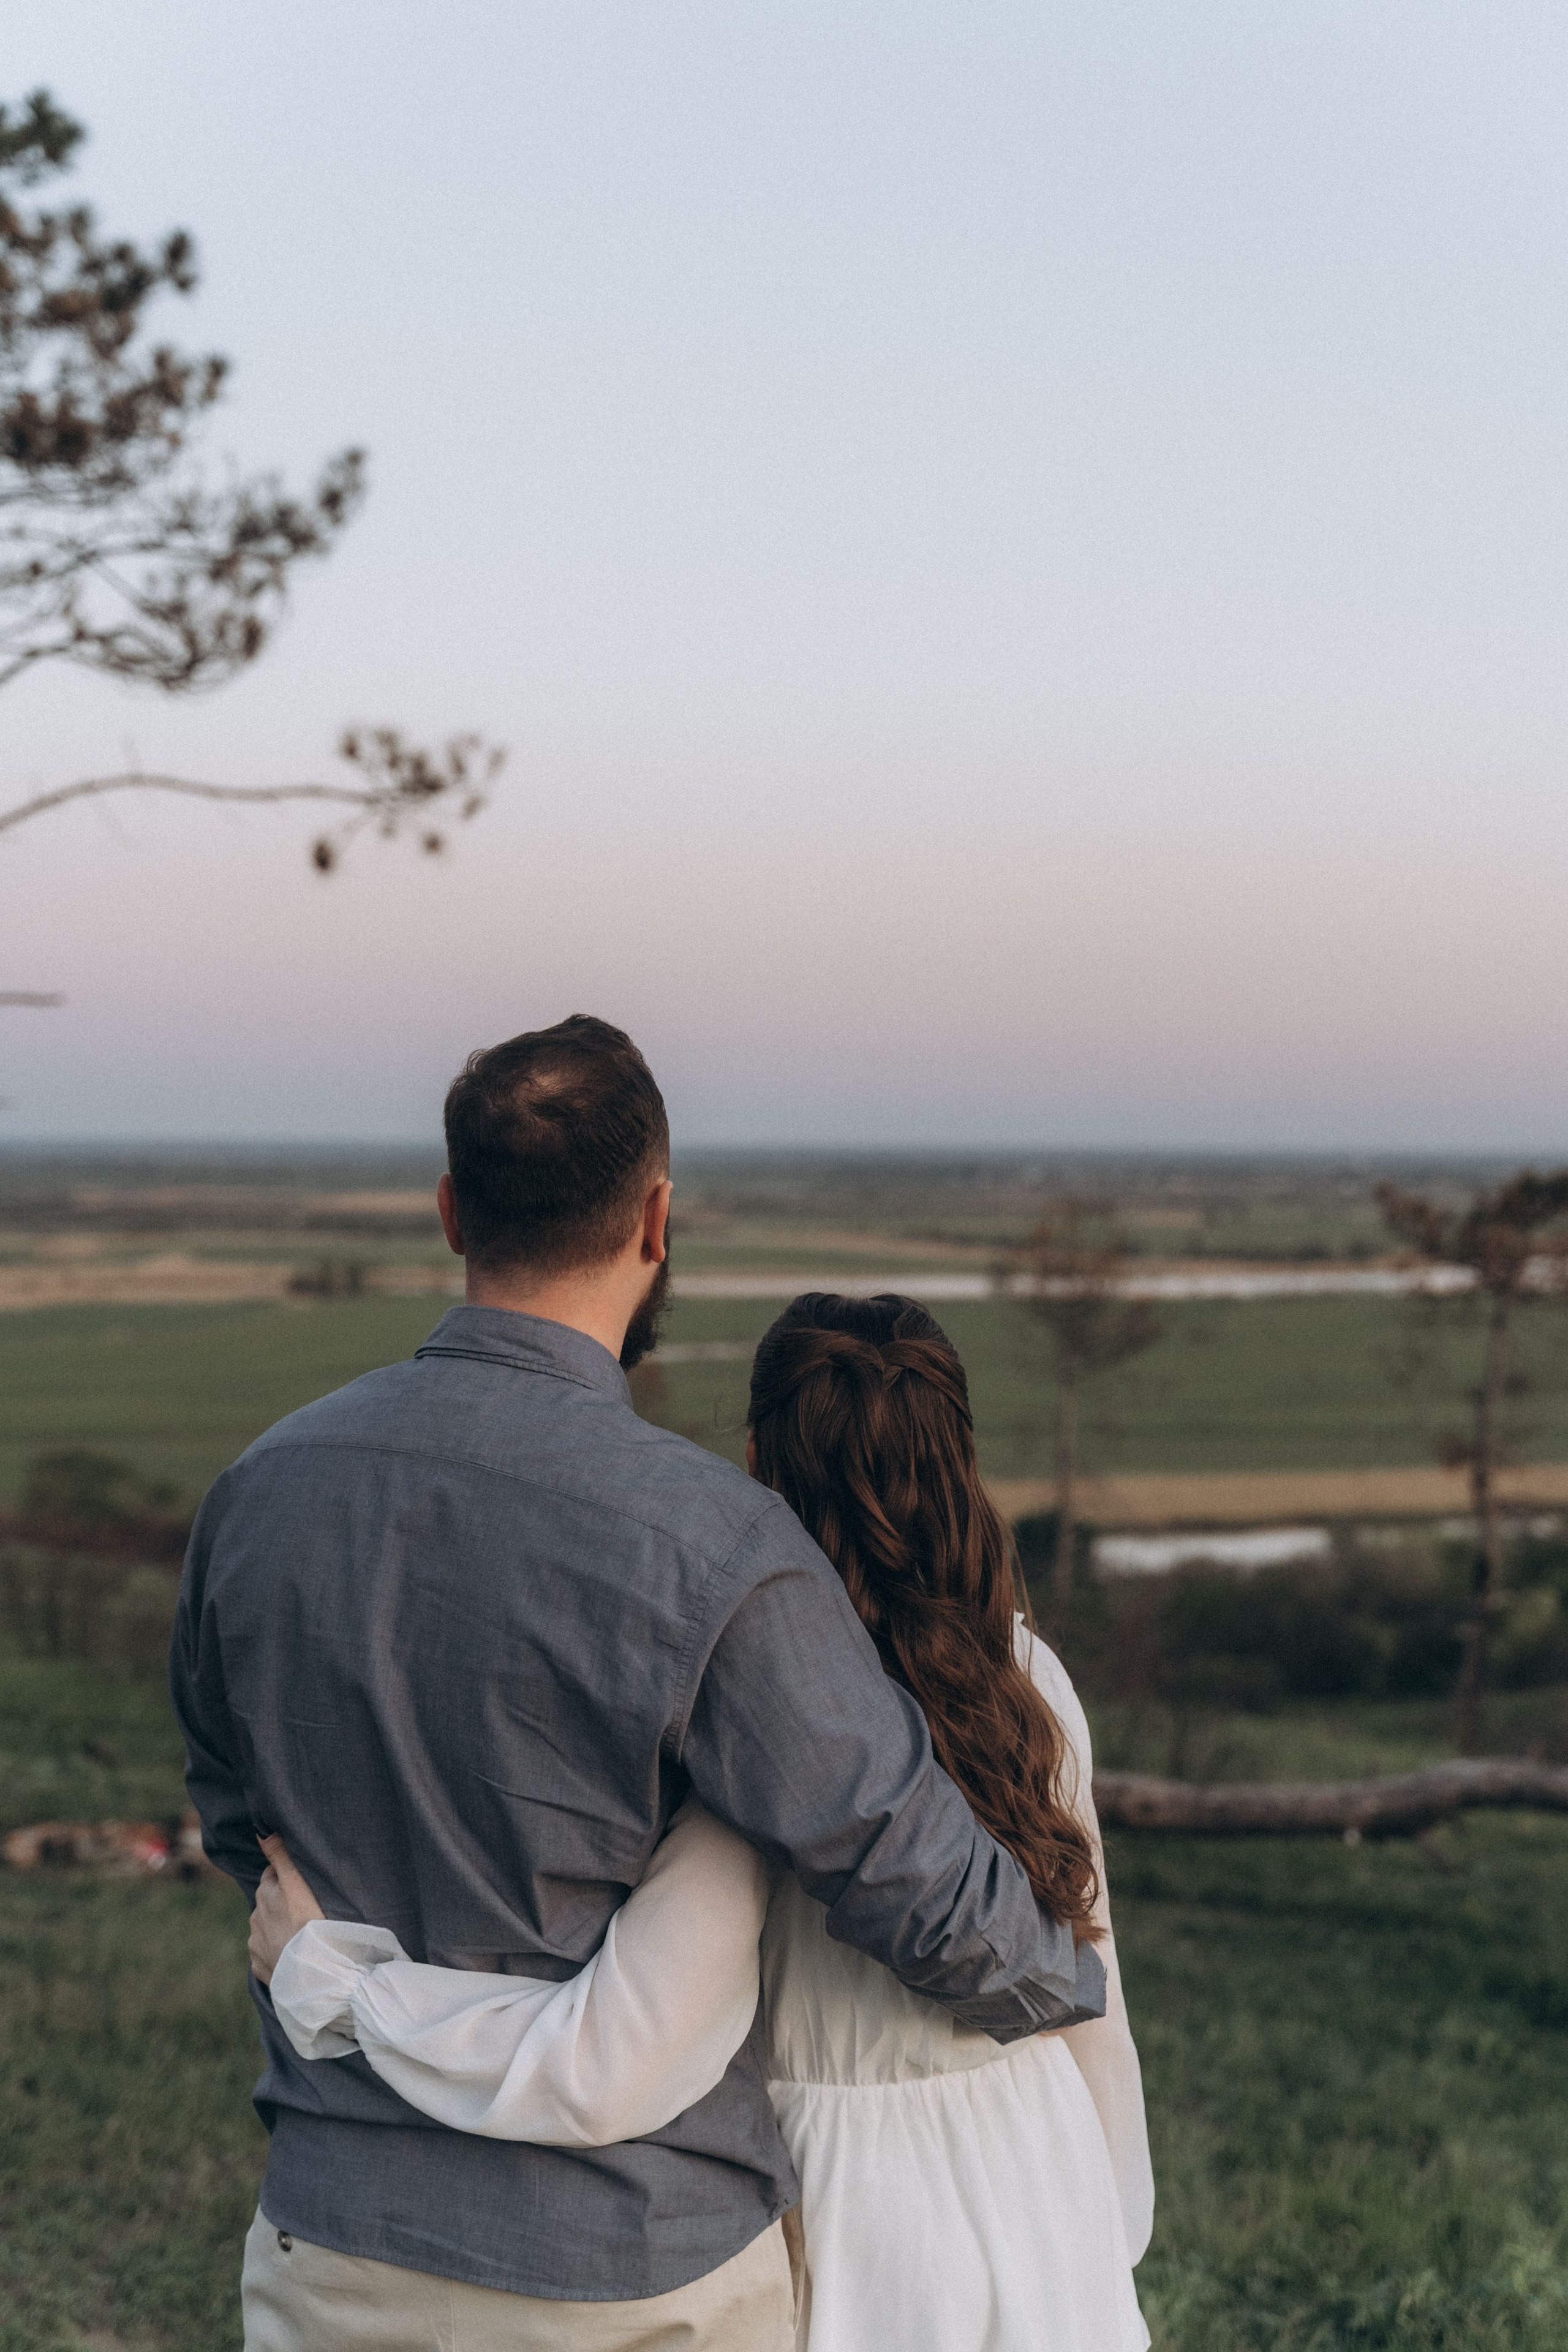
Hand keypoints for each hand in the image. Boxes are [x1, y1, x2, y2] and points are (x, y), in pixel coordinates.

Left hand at [248, 1833, 325, 1985]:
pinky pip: (266, 1953)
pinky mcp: (259, 1966)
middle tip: (303, 1907)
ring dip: (277, 1927)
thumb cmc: (309, 1921)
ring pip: (266, 1928)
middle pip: (268, 1901)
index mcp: (265, 1894)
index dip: (286, 1876)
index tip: (301, 1882)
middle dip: (279, 1901)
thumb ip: (279, 1856)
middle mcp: (255, 1917)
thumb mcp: (297, 1883)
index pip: (272, 1874)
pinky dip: (276, 1950)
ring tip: (300, 1933)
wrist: (309, 1971)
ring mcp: (256, 1944)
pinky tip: (292, 1953)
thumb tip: (260, 1830)